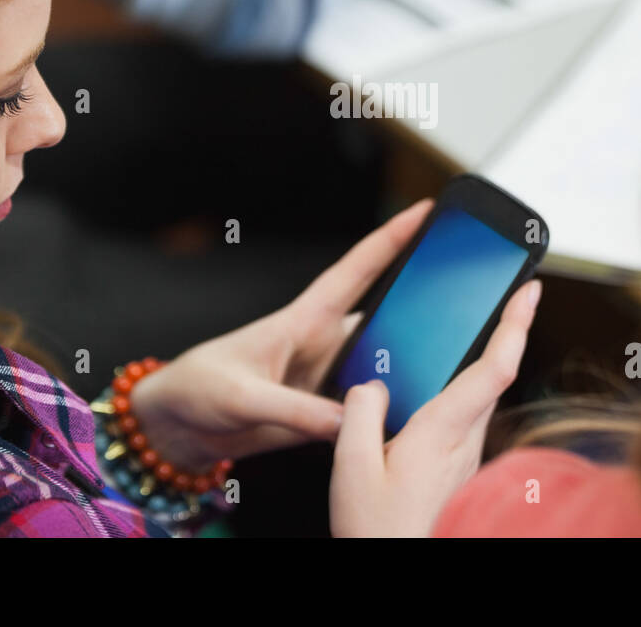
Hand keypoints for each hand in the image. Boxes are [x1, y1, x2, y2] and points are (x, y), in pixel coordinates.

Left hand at [128, 200, 433, 471]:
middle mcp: (320, 346)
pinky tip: (410, 423)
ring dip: (408, 372)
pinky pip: (363, 413)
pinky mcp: (319, 416)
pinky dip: (385, 416)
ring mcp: (322, 381)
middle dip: (422, 311)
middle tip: (468, 310)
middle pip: (383, 321)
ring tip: (450, 377)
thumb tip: (350, 420)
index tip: (426, 211)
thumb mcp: (243, 396)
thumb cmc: (196, 390)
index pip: (356, 271)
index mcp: (302, 322)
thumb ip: (295, 410)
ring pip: (379, 370)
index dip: (391, 239)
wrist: (172, 429)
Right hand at [329, 277, 541, 536]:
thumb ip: (359, 412)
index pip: (494, 369)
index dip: (516, 325)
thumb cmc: (379, 532)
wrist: (397, 568)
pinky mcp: (455, 470)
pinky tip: (430, 392)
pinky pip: (461, 419)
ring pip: (477, 398)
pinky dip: (457, 392)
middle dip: (504, 331)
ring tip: (467, 334)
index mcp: (442, 433)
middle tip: (508, 295)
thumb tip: (371, 384)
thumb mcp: (350, 467)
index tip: (529, 291)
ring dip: (479, 362)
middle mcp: (464, 443)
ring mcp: (464, 458)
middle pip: (493, 375)